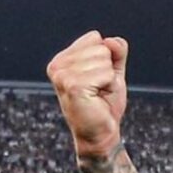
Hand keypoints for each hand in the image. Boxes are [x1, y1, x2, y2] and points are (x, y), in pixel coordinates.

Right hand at [47, 31, 128, 158]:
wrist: (100, 133)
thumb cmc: (104, 104)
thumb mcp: (113, 71)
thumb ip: (116, 51)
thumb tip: (110, 40)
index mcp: (62, 59)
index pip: (94, 38)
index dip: (106, 58)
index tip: (97, 79)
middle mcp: (57, 65)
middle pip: (101, 47)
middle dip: (108, 69)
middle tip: (98, 89)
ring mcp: (63, 75)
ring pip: (105, 59)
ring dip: (109, 79)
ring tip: (97, 94)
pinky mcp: (73, 86)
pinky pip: (107, 73)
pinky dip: (110, 85)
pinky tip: (97, 98)